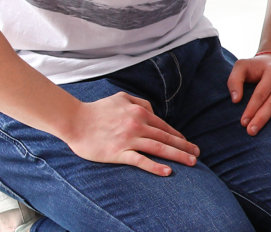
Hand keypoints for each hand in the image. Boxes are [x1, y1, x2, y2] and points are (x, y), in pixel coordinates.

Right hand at [60, 93, 200, 175]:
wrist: (73, 120)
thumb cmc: (97, 110)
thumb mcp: (121, 98)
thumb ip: (139, 102)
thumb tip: (152, 110)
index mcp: (139, 112)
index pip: (164, 127)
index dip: (178, 136)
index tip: (188, 144)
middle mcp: (137, 125)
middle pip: (166, 137)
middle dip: (184, 146)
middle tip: (197, 154)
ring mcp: (128, 139)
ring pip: (159, 148)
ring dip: (178, 155)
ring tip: (191, 162)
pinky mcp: (118, 152)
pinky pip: (140, 160)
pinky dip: (155, 166)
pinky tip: (167, 172)